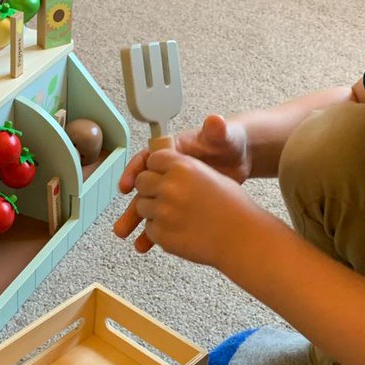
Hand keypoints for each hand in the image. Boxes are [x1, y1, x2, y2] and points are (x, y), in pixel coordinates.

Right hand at [116, 114, 249, 251]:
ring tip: (126, 236)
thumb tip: (214, 121)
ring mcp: (175, 189)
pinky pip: (165, 217)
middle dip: (132, 206)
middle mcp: (169, 172)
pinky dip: (156, 230)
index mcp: (173, 152)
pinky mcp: (183, 203)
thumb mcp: (224, 136)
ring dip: (138, 221)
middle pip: (145, 188)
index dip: (134, 172)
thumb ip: (216, 131)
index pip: (147, 161)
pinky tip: (146, 244)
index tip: (125, 187)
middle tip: (122, 223)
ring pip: (151, 205)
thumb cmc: (230, 143)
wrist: (242, 159)